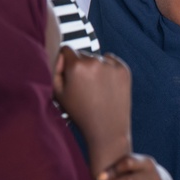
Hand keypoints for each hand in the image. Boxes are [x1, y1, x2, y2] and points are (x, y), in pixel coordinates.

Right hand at [52, 47, 131, 173]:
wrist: (107, 129)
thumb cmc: (80, 113)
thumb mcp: (58, 93)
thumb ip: (55, 70)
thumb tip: (60, 55)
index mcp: (76, 66)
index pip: (66, 50)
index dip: (64, 62)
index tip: (68, 74)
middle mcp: (94, 61)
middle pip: (82, 54)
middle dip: (80, 65)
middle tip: (82, 86)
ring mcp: (111, 65)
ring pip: (97, 58)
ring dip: (94, 68)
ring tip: (95, 89)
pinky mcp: (124, 70)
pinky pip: (111, 61)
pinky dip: (108, 69)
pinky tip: (105, 85)